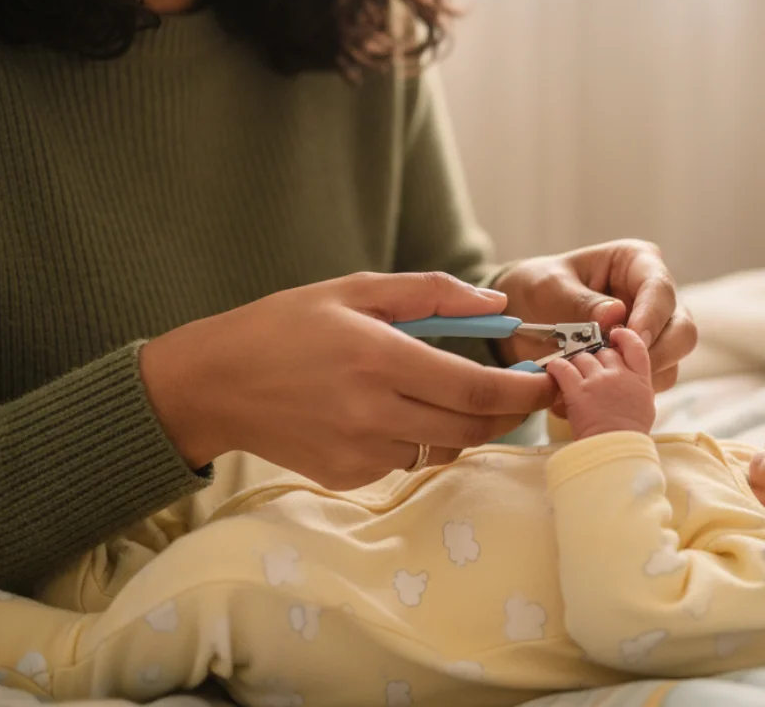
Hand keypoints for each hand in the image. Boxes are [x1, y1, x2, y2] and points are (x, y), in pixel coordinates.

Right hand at [139, 272, 557, 490]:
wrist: (214, 383)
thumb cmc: (287, 325)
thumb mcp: (356, 290)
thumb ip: (432, 294)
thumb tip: (497, 306)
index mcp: (378, 357)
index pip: (474, 388)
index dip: (523, 391)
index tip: (550, 381)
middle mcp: (372, 411)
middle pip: (470, 427)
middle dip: (509, 413)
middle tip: (525, 393)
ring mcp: (359, 450)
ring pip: (442, 448)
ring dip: (463, 426)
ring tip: (454, 395)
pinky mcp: (346, 475)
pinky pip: (405, 460)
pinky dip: (418, 439)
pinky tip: (396, 412)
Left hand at [492, 240, 697, 415]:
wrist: (523, 314)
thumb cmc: (539, 287)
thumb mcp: (550, 286)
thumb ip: (581, 300)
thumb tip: (616, 315)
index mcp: (637, 263)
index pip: (660, 289)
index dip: (651, 317)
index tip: (630, 339)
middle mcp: (654, 298)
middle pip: (681, 331)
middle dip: (655, 354)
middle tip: (620, 368)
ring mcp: (653, 332)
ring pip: (672, 362)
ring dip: (640, 378)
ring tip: (599, 384)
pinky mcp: (643, 361)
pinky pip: (651, 383)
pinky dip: (626, 393)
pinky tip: (594, 396)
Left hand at [546, 328, 655, 438]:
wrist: (614, 452)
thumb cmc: (628, 436)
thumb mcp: (644, 405)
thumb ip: (636, 384)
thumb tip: (627, 374)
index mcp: (640, 379)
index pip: (635, 344)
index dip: (623, 336)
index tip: (615, 335)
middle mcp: (620, 374)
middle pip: (604, 351)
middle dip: (596, 359)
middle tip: (589, 372)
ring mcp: (598, 381)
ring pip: (583, 357)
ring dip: (576, 365)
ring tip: (573, 377)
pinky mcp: (577, 390)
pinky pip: (563, 367)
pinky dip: (556, 367)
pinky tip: (554, 371)